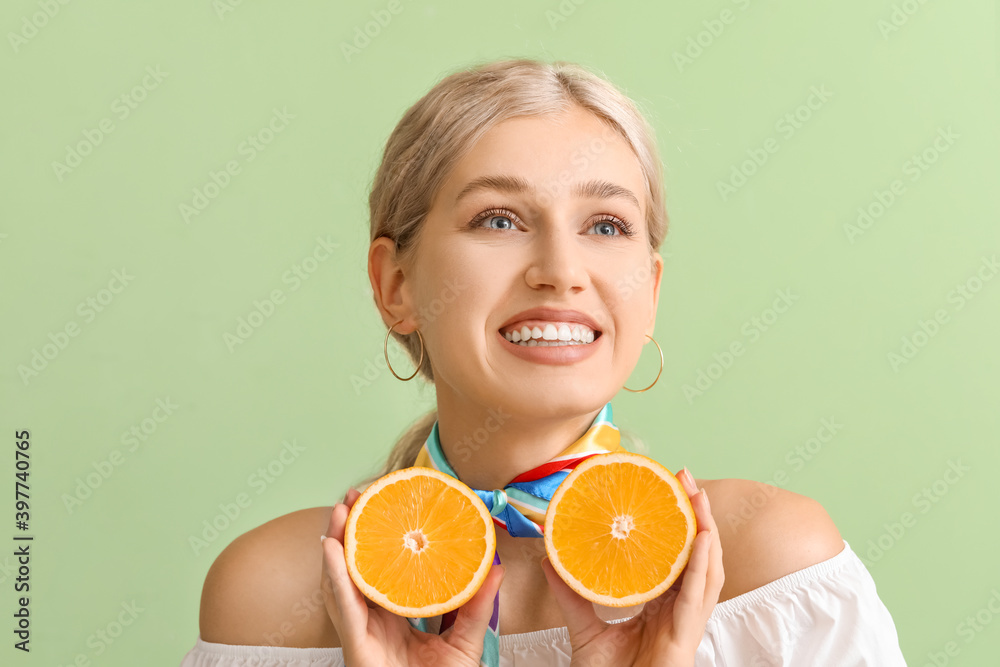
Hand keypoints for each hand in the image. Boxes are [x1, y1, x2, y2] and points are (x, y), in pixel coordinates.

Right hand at [320, 487, 505, 666]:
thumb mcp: (465, 641)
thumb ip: (477, 603)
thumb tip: (497, 563)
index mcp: (394, 617)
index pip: (384, 568)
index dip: (381, 536)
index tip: (386, 503)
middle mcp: (372, 621)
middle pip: (356, 567)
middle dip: (352, 530)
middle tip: (356, 494)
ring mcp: (361, 633)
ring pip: (341, 580)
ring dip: (338, 542)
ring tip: (340, 509)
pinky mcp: (356, 648)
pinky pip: (342, 607)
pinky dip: (335, 576)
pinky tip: (333, 549)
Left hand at [541, 468, 723, 666]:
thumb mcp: (584, 628)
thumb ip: (571, 593)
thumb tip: (550, 557)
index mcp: (663, 608)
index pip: (677, 558)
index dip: (678, 525)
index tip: (667, 489)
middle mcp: (680, 613)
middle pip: (699, 557)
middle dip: (697, 516)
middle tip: (685, 479)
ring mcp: (686, 626)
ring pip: (708, 572)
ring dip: (706, 531)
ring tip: (698, 497)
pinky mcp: (685, 639)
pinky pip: (697, 598)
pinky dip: (702, 566)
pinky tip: (702, 539)